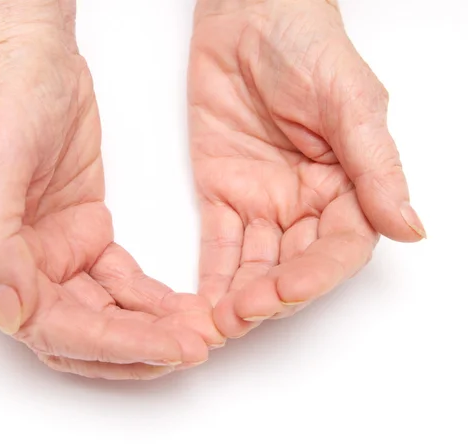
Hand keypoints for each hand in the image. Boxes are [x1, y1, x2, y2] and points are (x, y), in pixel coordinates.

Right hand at [0, 1, 222, 379]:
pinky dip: (151, 302)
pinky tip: (184, 307)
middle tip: (197, 344)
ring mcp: (48, 255)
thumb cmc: (2, 88)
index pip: (46, 326)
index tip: (172, 347)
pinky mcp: (81, 237)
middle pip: (79, 332)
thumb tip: (8, 310)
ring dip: (151, 328)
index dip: (112, 344)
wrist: (29, 49)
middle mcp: (10, 267)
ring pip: (104, 314)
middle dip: (139, 345)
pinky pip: (120, 285)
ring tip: (201, 329)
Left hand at [189, 0, 425, 336]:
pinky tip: (202, 301)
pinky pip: (219, 241)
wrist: (247, 16)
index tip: (286, 291)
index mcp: (348, 185)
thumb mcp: (350, 102)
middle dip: (270, 295)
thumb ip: (375, 166)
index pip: (339, 246)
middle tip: (240, 317)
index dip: (316, 275)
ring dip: (237, 295)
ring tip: (216, 322)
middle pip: (294, 264)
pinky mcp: (223, 193)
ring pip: (255, 262)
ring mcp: (263, 200)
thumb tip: (410, 227)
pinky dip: (212, 273)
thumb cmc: (307, 45)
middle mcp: (307, 201)